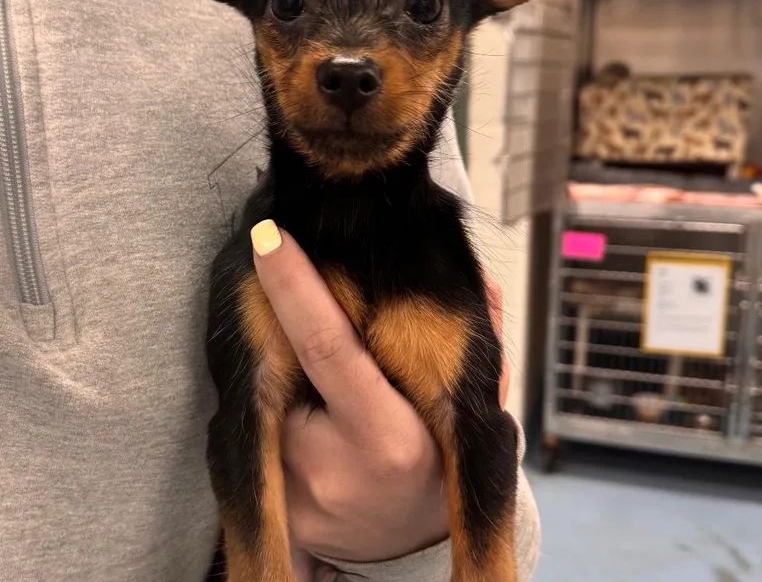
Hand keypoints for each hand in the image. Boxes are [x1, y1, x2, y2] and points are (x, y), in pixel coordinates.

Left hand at [251, 228, 508, 567]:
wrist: (407, 545)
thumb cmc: (439, 457)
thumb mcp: (470, 406)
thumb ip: (479, 338)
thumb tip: (483, 281)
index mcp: (386, 437)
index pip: (328, 346)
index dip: (294, 287)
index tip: (269, 238)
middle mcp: (328, 468)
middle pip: (281, 365)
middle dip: (275, 319)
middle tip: (281, 281)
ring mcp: (291, 493)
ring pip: (265, 396)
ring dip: (278, 366)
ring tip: (315, 379)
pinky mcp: (270, 505)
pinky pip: (257, 431)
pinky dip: (271, 404)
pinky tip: (301, 411)